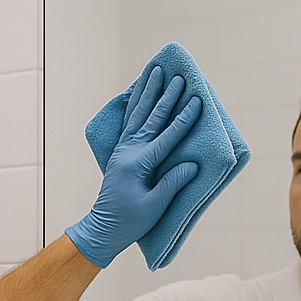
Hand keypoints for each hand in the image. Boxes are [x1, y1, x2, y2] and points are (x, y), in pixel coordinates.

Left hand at [65, 66, 202, 267]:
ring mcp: (122, 150)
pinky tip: (138, 93)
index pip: (166, 136)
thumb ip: (173, 182)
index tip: (197, 101)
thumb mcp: (155, 206)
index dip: (184, 118)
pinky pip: (129, 122)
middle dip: (167, 96)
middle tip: (179, 77)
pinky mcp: (120, 153)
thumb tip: (192, 163)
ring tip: (155, 71)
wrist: (103, 229)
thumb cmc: (130, 221)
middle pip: (151, 118)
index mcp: (138, 163)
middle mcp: (128, 151)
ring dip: (148, 92)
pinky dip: (135, 105)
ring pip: (138, 114)